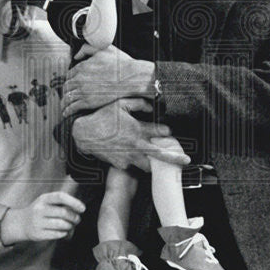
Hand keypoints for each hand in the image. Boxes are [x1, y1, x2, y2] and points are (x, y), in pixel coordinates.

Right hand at [1, 191, 85, 242]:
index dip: (74, 202)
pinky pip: (57, 234)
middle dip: (74, 217)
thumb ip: (61, 203)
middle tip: (77, 220)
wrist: (21, 223)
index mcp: (44, 199)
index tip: (82, 208)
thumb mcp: (46, 202)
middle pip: (63, 212)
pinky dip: (64, 233)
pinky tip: (64, 232)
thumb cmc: (40, 211)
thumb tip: (79, 209)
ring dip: (70, 226)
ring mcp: (37, 222)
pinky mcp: (38, 234)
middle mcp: (39, 209)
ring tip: (70, 226)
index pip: (60, 196)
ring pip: (61, 224)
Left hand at [63, 45, 153, 115]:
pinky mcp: (88, 102)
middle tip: (66, 96)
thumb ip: (88, 49)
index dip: (69, 80)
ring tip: (63, 107)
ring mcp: (83, 91)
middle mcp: (79, 78)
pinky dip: (67, 111)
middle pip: (66, 86)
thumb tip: (76, 56)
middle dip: (66, 92)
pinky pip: (72, 107)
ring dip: (63, 103)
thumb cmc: (120, 64)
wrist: (130, 77)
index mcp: (82, 66)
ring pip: (67, 98)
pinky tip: (66, 113)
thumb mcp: (104, 49)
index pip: (69, 75)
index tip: (71, 85)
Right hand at [71, 97, 187, 171]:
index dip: (166, 132)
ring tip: (156, 162)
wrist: (84, 134)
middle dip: (175, 158)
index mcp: (138, 129)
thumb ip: (139, 103)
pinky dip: (134, 162)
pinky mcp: (121, 164)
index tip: (169, 132)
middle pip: (160, 155)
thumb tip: (151, 106)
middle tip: (186, 161)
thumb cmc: (102, 117)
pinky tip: (128, 156)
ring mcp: (128, 157)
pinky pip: (132, 166)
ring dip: (153, 163)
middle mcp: (136, 145)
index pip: (161, 132)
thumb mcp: (120, 104)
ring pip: (147, 165)